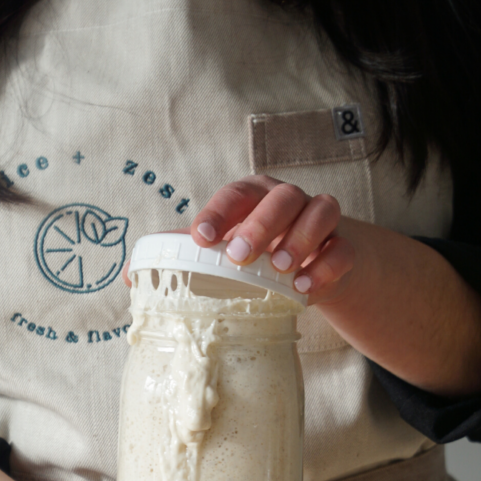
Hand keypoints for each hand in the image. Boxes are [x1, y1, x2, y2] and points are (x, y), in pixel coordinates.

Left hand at [188, 175, 354, 304]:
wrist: (313, 269)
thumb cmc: (257, 254)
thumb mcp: (222, 250)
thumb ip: (186, 254)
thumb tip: (136, 272)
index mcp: (253, 197)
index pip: (235, 194)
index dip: (217, 213)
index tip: (201, 239)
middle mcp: (288, 201)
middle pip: (281, 197)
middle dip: (260, 225)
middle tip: (240, 255)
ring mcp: (320, 222)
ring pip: (320, 212)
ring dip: (300, 238)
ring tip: (280, 269)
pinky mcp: (343, 247)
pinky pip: (342, 249)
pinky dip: (326, 267)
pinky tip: (304, 287)